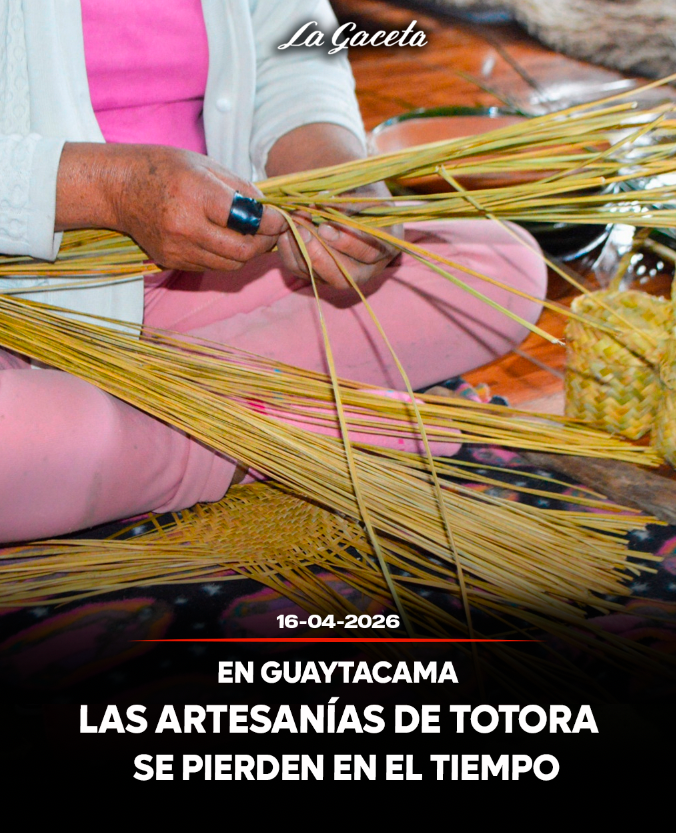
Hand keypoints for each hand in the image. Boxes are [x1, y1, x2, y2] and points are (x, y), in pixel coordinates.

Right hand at [56, 143, 286, 270]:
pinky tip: (227, 240)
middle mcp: (185, 226)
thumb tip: (270, 209)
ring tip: (253, 236)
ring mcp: (177, 249)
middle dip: (265, 243)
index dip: (271, 222)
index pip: (247, 218)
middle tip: (272, 231)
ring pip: (231, 264)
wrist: (118, 188)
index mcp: (195, 194)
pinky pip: (212, 266)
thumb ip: (240, 188)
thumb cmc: (164, 168)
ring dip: (249, 253)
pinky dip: (227, 257)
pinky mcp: (172, 262)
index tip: (280, 218)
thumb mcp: (205, 164)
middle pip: (243, 250)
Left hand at [276, 181, 403, 289]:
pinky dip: (290, 253)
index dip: (347, 242)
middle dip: (319, 255)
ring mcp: (343, 274)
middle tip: (301, 230)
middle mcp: (368, 267)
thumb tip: (325, 204)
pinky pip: (302, 272)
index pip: (370, 252)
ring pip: (320, 277)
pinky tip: (284, 232)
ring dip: (301, 252)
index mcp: (386, 243)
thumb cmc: (358, 188)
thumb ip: (348, 198)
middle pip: (344, 276)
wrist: (344, 196)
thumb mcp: (360, 186)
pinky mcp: (321, 275)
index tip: (324, 226)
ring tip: (291, 226)